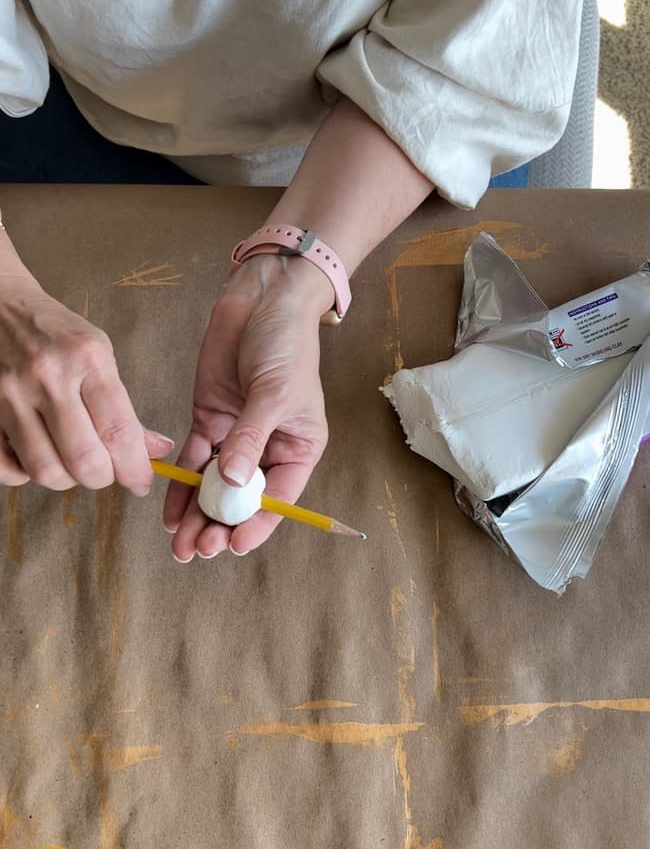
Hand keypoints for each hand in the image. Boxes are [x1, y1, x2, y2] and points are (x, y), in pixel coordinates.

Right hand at [0, 272, 172, 491]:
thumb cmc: (55, 334)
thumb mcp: (98, 355)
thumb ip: (125, 407)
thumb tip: (158, 451)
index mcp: (87, 358)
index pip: (119, 431)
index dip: (135, 468)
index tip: (141, 482)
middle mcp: (47, 375)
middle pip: (84, 460)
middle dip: (103, 478)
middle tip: (106, 470)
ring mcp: (9, 393)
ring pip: (46, 470)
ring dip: (67, 479)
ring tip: (72, 461)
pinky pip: (8, 469)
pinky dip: (26, 475)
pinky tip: (38, 454)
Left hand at [163, 254, 332, 557]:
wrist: (263, 299)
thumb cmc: (286, 344)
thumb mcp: (274, 393)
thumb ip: (250, 437)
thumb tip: (230, 481)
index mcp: (299, 447)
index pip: (278, 497)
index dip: (256, 523)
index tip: (233, 544)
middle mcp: (268, 447)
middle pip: (242, 498)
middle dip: (219, 525)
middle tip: (197, 549)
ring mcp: (235, 435)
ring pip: (214, 486)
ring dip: (197, 514)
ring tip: (180, 543)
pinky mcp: (209, 419)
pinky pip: (193, 460)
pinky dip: (181, 485)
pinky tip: (170, 512)